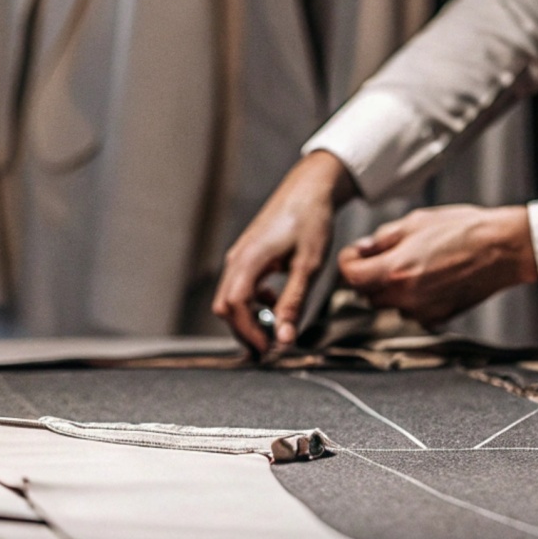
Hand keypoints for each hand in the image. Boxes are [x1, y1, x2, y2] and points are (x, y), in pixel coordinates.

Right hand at [213, 152, 356, 355]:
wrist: (311, 189)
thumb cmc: (311, 221)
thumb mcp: (308, 267)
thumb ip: (293, 303)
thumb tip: (284, 338)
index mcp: (248, 261)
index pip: (233, 308)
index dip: (248, 333)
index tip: (269, 350)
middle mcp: (237, 259)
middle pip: (226, 307)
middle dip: (245, 331)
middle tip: (271, 348)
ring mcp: (240, 257)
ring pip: (231, 298)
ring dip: (249, 318)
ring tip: (275, 329)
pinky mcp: (247, 255)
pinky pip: (240, 287)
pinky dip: (253, 303)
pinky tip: (274, 302)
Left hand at [336, 204, 537, 326]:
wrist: (502, 249)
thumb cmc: (465, 231)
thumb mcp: (416, 222)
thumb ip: (383, 239)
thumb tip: (364, 248)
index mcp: (395, 271)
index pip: (351, 276)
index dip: (348, 262)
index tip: (354, 254)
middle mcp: (405, 297)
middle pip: (367, 294)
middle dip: (368, 276)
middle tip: (381, 256)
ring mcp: (422, 311)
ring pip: (389, 305)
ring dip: (390, 288)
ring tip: (411, 264)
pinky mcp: (439, 317)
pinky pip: (412, 311)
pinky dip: (411, 298)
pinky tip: (429, 278)